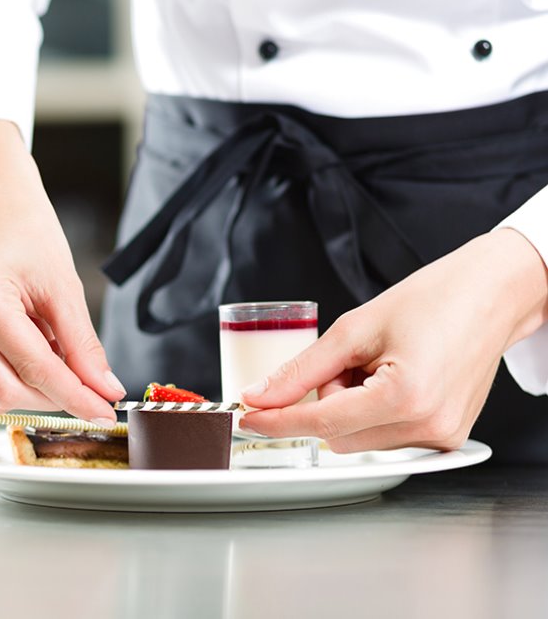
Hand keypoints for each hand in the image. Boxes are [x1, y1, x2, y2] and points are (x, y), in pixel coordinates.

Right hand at [0, 120, 124, 425]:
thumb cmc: (27, 227)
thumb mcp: (64, 284)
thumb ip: (82, 343)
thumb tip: (104, 388)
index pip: (33, 369)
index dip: (75, 396)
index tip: (107, 411)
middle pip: (7, 392)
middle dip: (55, 397)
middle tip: (93, 386)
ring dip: (36, 387)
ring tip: (62, 351)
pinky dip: (19, 373)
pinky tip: (39, 345)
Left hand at [240, 229, 547, 451]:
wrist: (490, 296)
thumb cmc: (434, 300)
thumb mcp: (355, 329)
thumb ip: (302, 370)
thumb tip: (261, 395)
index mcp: (405, 397)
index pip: (321, 422)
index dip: (277, 420)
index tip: (246, 417)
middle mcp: (427, 426)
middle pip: (336, 436)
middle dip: (323, 402)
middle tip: (345, 361)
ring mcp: (441, 437)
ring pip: (358, 440)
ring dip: (348, 408)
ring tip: (376, 366)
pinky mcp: (446, 438)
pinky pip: (384, 437)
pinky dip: (371, 413)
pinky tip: (390, 380)